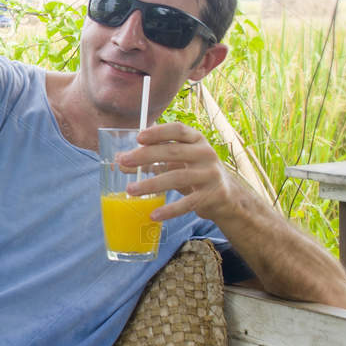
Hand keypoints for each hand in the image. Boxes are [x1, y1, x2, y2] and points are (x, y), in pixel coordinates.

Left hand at [116, 122, 243, 224]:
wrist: (226, 195)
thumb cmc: (194, 173)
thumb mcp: (176, 162)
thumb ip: (151, 160)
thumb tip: (120, 160)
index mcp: (197, 140)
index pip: (178, 130)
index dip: (159, 132)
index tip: (139, 137)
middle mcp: (206, 154)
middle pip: (173, 151)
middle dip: (146, 156)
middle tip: (124, 161)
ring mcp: (209, 175)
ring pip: (177, 177)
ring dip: (151, 184)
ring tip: (130, 190)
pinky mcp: (211, 196)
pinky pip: (187, 203)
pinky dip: (169, 210)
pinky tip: (153, 214)